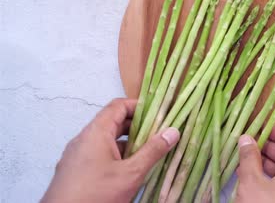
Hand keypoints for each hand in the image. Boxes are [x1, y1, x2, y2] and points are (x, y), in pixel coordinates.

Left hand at [41, 98, 179, 202]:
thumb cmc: (96, 195)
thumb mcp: (131, 174)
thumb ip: (152, 151)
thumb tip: (172, 131)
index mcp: (96, 133)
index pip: (118, 106)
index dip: (139, 106)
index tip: (159, 113)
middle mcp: (84, 139)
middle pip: (113, 122)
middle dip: (137, 127)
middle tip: (159, 134)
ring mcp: (77, 155)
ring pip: (106, 141)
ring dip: (127, 144)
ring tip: (148, 154)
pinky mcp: (75, 171)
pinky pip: (98, 154)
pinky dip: (115, 156)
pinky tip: (128, 171)